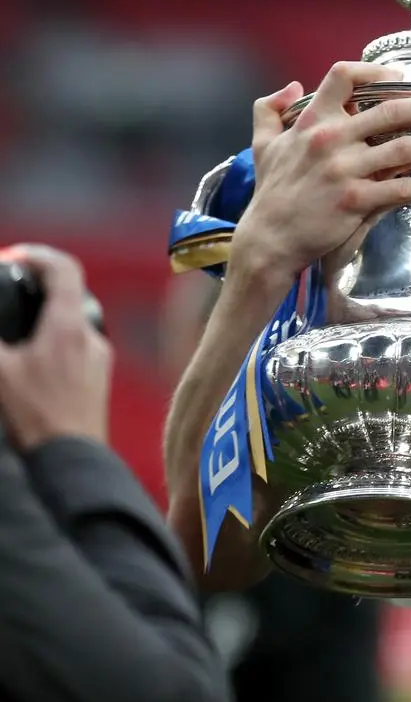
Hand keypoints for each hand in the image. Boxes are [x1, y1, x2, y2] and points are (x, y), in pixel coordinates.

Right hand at [0, 246, 111, 450]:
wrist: (72, 455)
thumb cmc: (36, 414)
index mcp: (68, 325)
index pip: (64, 268)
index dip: (38, 255)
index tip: (15, 257)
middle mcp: (91, 335)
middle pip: (70, 292)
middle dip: (39, 285)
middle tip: (12, 287)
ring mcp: (99, 355)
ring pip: (73, 319)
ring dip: (45, 314)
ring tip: (17, 326)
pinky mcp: (99, 375)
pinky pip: (77, 343)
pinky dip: (54, 338)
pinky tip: (32, 357)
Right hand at [231, 62, 410, 284]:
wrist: (269, 239)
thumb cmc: (272, 191)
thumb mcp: (263, 144)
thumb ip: (270, 109)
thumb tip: (292, 86)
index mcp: (312, 121)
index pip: (344, 77)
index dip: (375, 73)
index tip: (401, 78)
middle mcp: (331, 139)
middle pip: (390, 111)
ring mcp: (345, 170)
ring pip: (403, 149)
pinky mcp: (356, 200)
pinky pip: (401, 189)